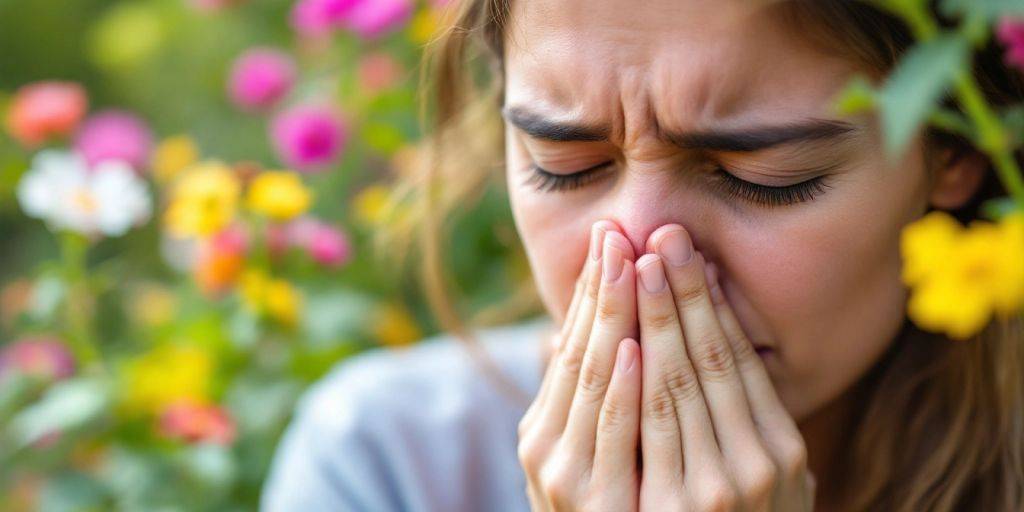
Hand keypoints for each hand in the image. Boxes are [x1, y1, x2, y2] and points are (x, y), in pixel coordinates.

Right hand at [518, 221, 642, 510]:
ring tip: (631, 263)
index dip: (591, 290)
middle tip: (619, 229)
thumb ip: (581, 402)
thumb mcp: (584, 457)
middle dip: (603, 289)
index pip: (571, 345)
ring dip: (617, 318)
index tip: (611, 238)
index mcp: (544, 430)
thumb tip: (563, 340)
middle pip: (582, 352)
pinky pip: (616, 434)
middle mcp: (548, 449)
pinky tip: (634, 345)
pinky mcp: (604, 505)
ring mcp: (573, 478)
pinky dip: (623, 388)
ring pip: (598, 382)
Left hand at [635, 224, 814, 510]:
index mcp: (779, 450)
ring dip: (654, 318)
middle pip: (708, 360)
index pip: (736, 360)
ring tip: (636, 261)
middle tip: (664, 233)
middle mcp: (754, 466)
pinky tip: (628, 339)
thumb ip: (746, 422)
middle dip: (680, 293)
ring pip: (677, 384)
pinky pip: (651, 431)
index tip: (687, 254)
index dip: (709, 303)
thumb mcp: (763, 482)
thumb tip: (716, 357)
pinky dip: (638, 382)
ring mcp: (713, 490)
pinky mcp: (675, 511)